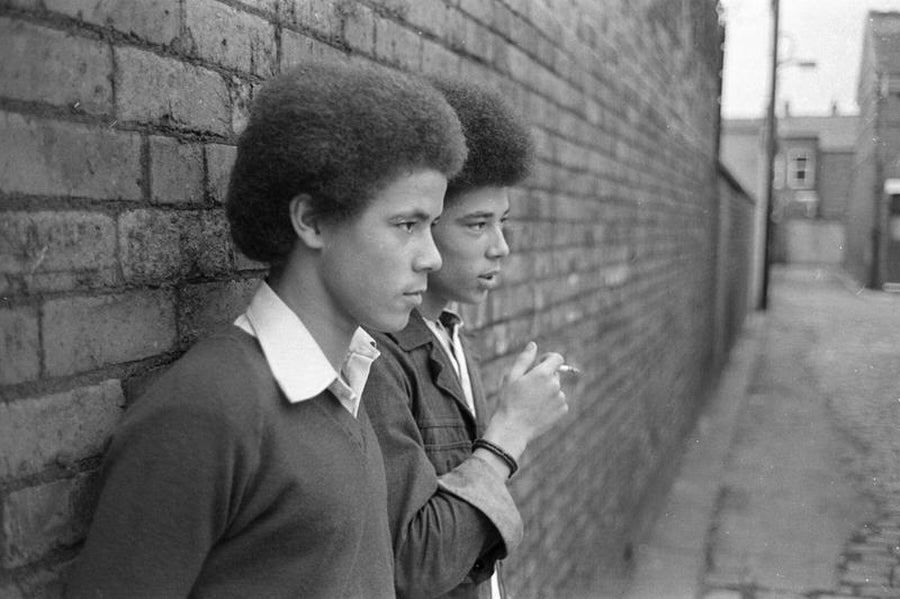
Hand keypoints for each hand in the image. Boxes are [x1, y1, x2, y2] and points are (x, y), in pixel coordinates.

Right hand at [481, 342, 568, 462]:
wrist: (513, 428)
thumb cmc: (509, 401)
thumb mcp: (511, 376)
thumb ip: (524, 359)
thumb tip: (533, 345)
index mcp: (543, 373)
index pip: (557, 358)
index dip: (549, 359)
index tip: (539, 364)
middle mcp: (555, 384)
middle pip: (554, 374)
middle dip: (544, 377)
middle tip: (528, 388)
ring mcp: (560, 398)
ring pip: (555, 389)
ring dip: (547, 391)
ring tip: (531, 402)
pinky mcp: (563, 410)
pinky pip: (559, 402)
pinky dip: (551, 404)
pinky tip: (537, 410)